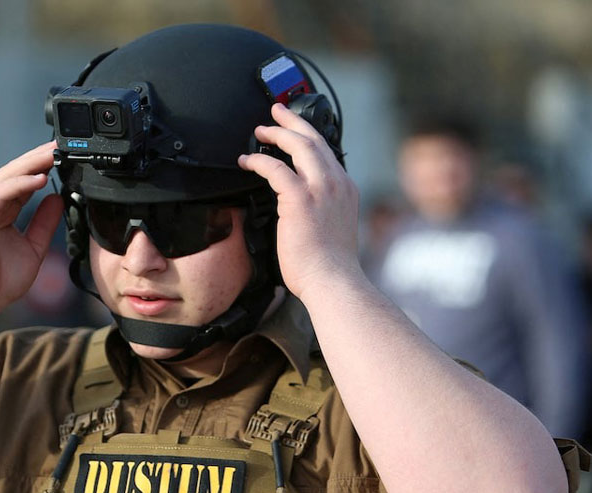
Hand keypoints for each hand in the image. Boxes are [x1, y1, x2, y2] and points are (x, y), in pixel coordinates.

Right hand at [0, 141, 63, 317]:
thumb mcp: (33, 248)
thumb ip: (44, 223)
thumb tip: (58, 199)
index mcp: (0, 210)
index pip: (23, 182)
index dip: (44, 168)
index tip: (67, 158)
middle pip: (15, 173)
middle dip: (39, 158)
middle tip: (64, 145)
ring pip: (6, 178)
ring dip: (31, 164)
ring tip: (54, 154)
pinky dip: (18, 185)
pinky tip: (39, 178)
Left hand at [238, 103, 360, 298]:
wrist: (332, 281)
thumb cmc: (329, 266)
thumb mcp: (333, 228)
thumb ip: (322, 210)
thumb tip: (302, 208)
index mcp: (345, 190)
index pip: (327, 152)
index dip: (309, 136)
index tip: (296, 129)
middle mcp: (336, 183)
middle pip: (314, 139)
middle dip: (293, 122)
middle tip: (277, 111)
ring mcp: (320, 189)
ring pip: (298, 146)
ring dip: (276, 134)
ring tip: (260, 131)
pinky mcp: (300, 199)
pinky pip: (275, 168)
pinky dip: (259, 160)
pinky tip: (247, 161)